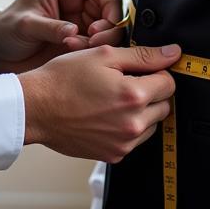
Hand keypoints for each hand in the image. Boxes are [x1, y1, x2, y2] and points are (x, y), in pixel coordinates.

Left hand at [0, 0, 125, 73]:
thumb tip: (75, 32)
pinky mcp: (83, 37)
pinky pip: (102, 40)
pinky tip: (79, 53)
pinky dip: (98, 48)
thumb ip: (50, 27)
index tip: (105, 7)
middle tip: (97, 35)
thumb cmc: (7, 30)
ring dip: (105, 35)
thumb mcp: (25, 26)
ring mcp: (81, 18)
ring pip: (110, 21)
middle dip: (109, 17)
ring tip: (86, 46)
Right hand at [18, 43, 180, 162]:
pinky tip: (106, 114)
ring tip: (113, 98)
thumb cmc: (63, 78)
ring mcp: (123, 143)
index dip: (158, 71)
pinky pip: (134, 140)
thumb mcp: (103, 56)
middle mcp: (132, 124)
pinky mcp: (114, 155)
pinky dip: (128, 127)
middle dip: (151, 92)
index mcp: (133, 96)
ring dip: (141, 111)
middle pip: (164, 105)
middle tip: (125, 81)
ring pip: (151, 124)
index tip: (143, 69)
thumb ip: (143, 55)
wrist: (35, 108)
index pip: (169, 83)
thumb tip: (173, 53)